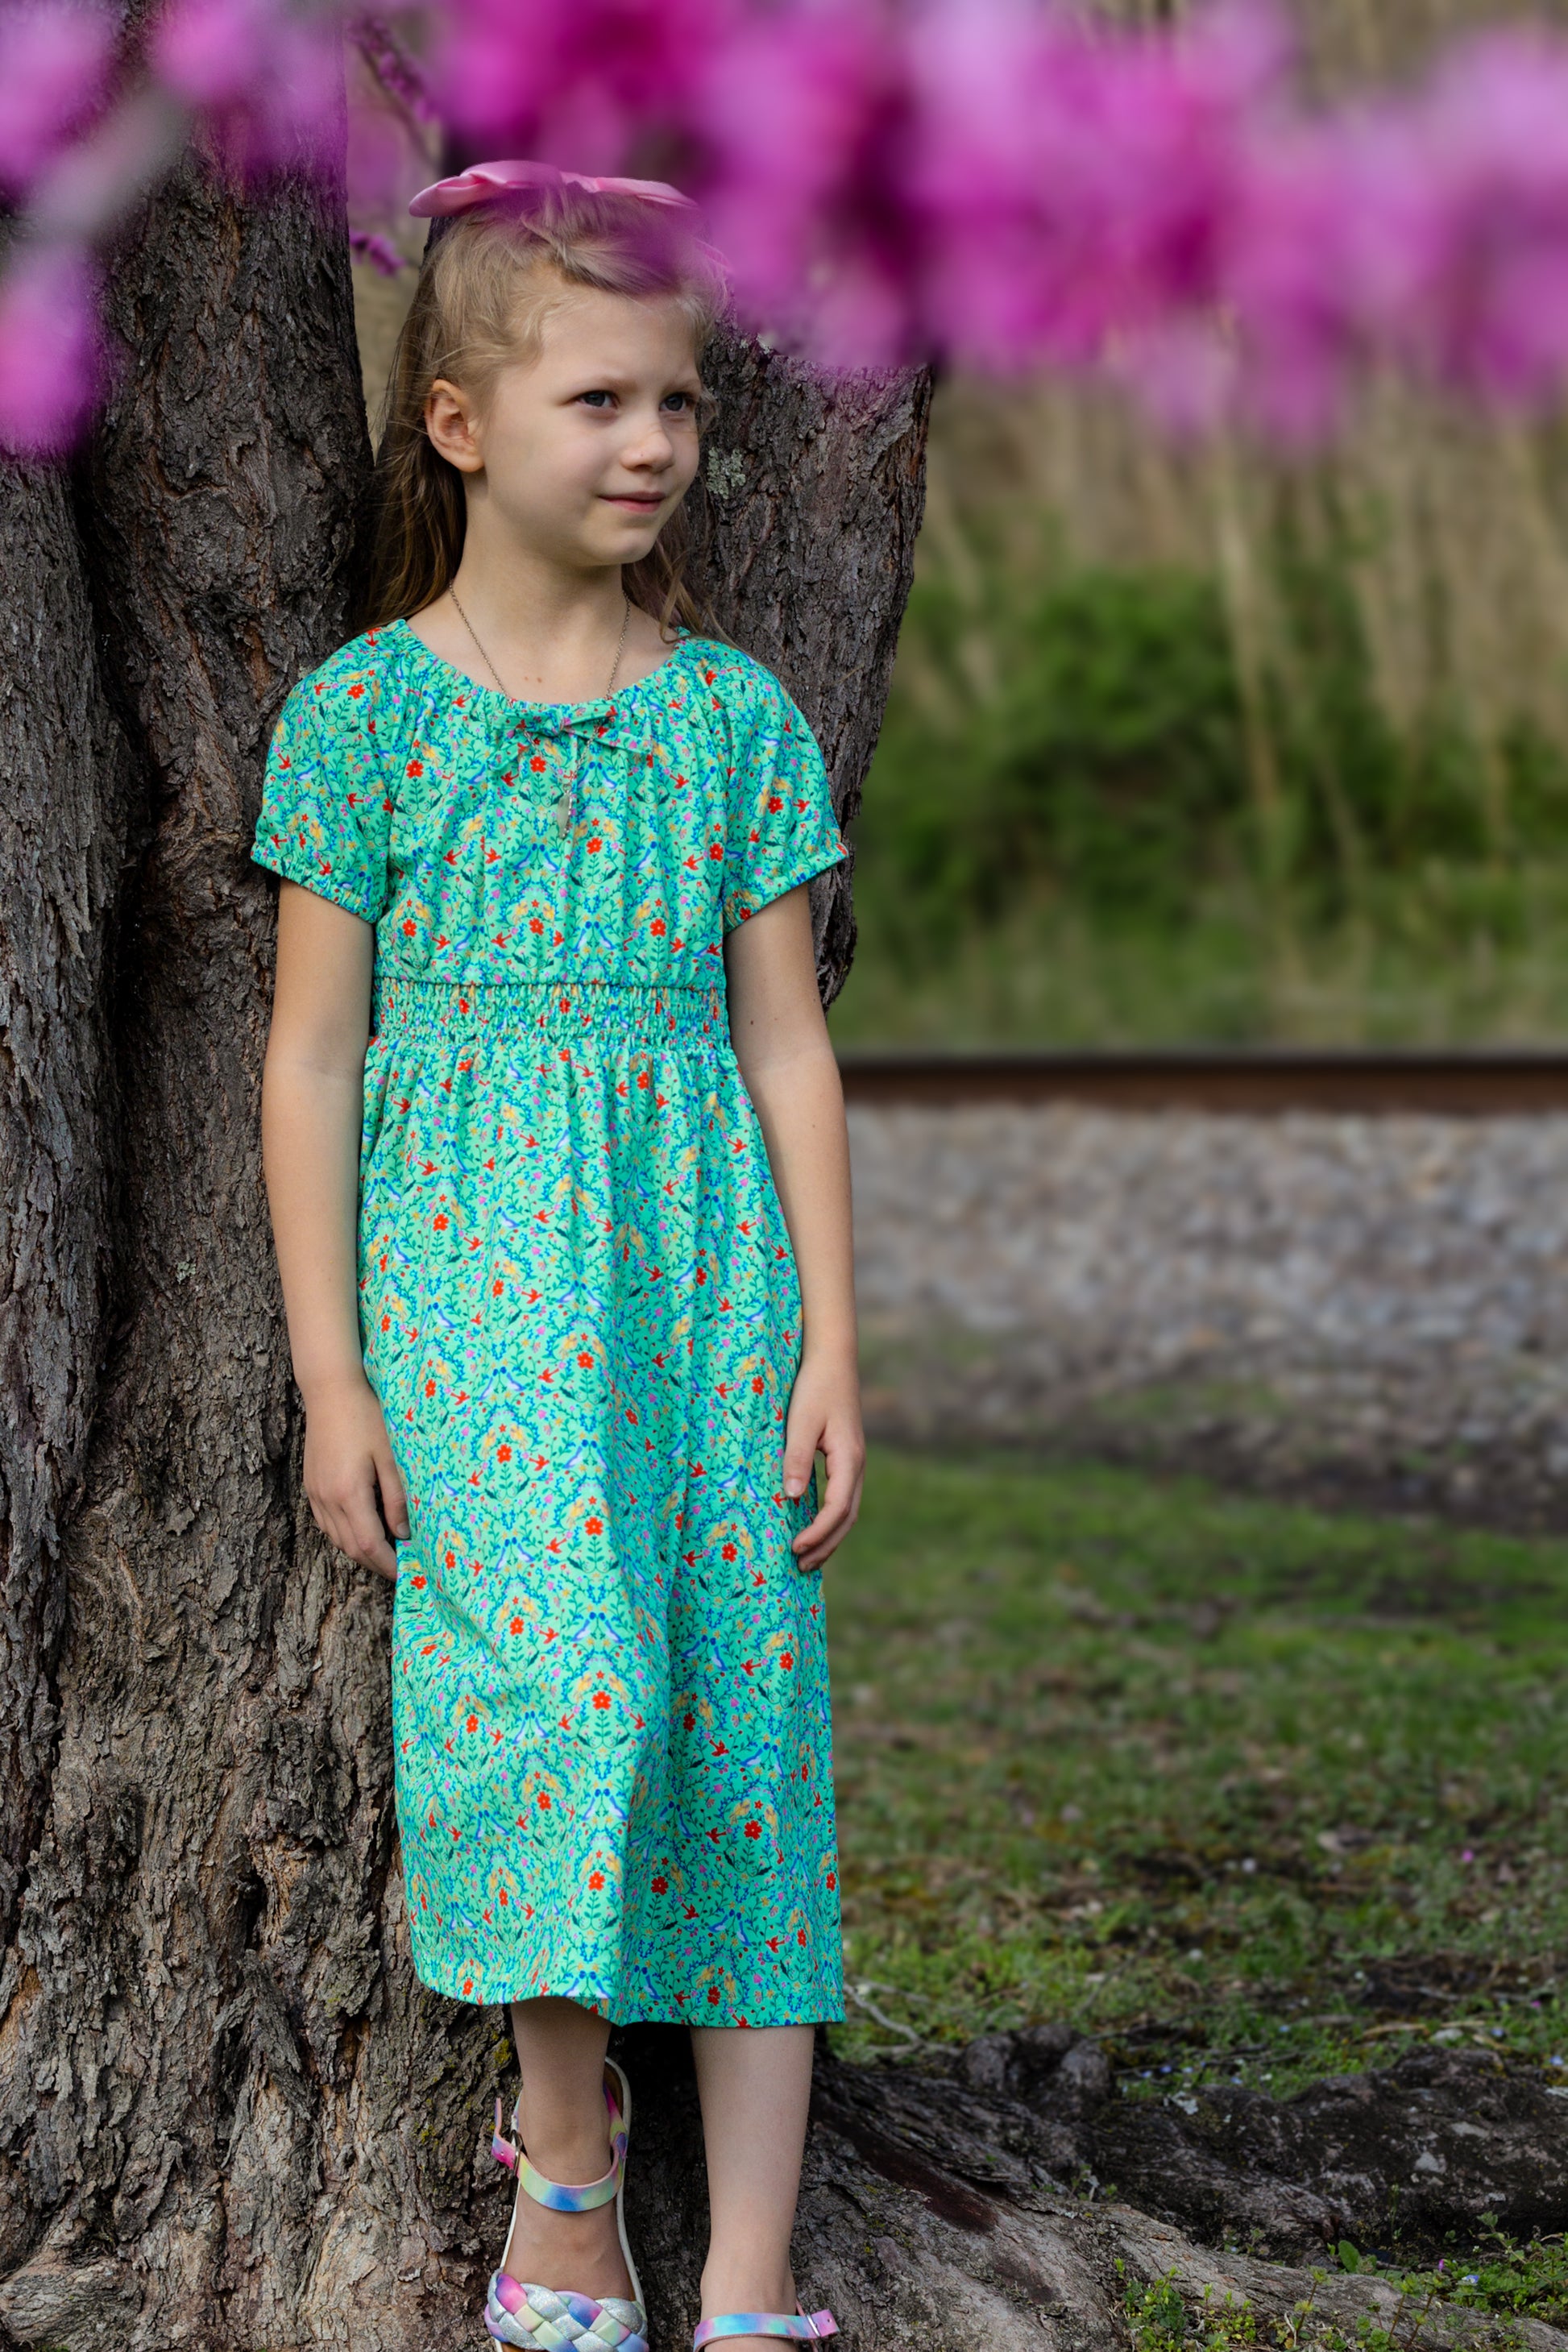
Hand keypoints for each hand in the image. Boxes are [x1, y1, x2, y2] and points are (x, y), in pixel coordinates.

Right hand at [300, 1370, 409, 1581]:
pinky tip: (361, 1530)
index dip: (387, 1564)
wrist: (331, 1391)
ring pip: (336, 1538)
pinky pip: (326, 1523)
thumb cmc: (366, 1417)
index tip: (406, 1573)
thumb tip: (404, 1534)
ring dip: (360, 1551)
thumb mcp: (390, 1457)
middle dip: (375, 1563)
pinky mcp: (310, 1485)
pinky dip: (344, 1535)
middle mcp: (327, 1499)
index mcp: (348, 1493)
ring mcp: (315, 1493)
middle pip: (351, 1548)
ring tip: (385, 1553)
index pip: (369, 1545)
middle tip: (400, 1567)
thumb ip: (397, 1499)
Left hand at [782, 1350, 863, 1571]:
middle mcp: (857, 1466)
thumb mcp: (801, 1422)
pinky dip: (830, 1519)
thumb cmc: (815, 1386)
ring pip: (847, 1511)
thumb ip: (797, 1459)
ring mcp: (854, 1462)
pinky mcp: (846, 1458)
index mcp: (849, 1459)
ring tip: (807, 1557)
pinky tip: (813, 1525)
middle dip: (825, 1545)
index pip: (837, 1510)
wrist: (832, 1358)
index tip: (794, 1549)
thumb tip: (792, 1499)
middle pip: (847, 1518)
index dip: (817, 1534)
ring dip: (829, 1536)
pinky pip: (842, 1498)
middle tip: (800, 1566)